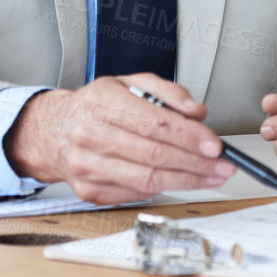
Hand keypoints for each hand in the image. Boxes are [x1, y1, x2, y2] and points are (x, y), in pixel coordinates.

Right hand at [4, 74, 234, 205]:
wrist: (53, 131)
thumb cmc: (98, 106)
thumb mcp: (131, 83)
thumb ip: (169, 93)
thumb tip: (198, 113)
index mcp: (102, 102)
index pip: (154, 123)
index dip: (189, 137)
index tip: (214, 145)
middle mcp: (89, 134)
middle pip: (154, 155)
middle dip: (196, 164)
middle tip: (223, 166)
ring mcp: (86, 166)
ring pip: (147, 180)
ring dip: (186, 181)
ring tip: (211, 177)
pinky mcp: (88, 190)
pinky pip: (134, 194)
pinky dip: (162, 189)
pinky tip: (178, 181)